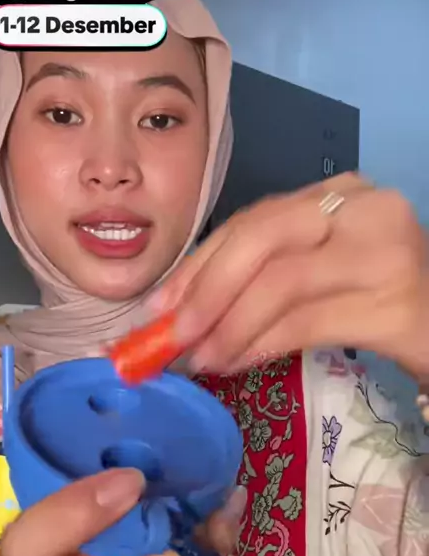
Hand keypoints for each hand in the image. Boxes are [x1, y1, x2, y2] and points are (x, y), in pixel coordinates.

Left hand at [152, 174, 428, 377]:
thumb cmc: (376, 298)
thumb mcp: (317, 271)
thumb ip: (257, 276)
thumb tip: (177, 309)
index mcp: (340, 192)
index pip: (254, 219)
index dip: (200, 262)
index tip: (160, 303)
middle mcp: (365, 207)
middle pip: (263, 238)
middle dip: (208, 289)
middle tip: (173, 335)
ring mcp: (384, 252)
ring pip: (281, 283)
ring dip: (229, 327)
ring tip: (201, 359)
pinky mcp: (396, 304)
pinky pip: (306, 324)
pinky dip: (260, 345)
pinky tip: (236, 363)